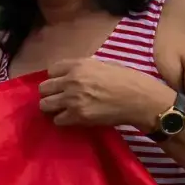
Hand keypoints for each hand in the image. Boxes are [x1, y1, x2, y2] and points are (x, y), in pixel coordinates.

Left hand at [38, 58, 176, 130]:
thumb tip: (72, 74)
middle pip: (43, 88)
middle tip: (59, 98)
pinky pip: (57, 120)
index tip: (62, 83)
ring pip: (44, 105)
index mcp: (79, 65)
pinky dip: (63, 120)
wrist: (141, 99)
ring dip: (52, 108)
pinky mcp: (77, 116)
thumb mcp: (104, 64)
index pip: (51, 70)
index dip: (56, 78)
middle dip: (50, 94)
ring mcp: (72, 99)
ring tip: (62, 109)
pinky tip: (72, 118)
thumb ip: (84, 68)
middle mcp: (71, 80)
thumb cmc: (128, 80)